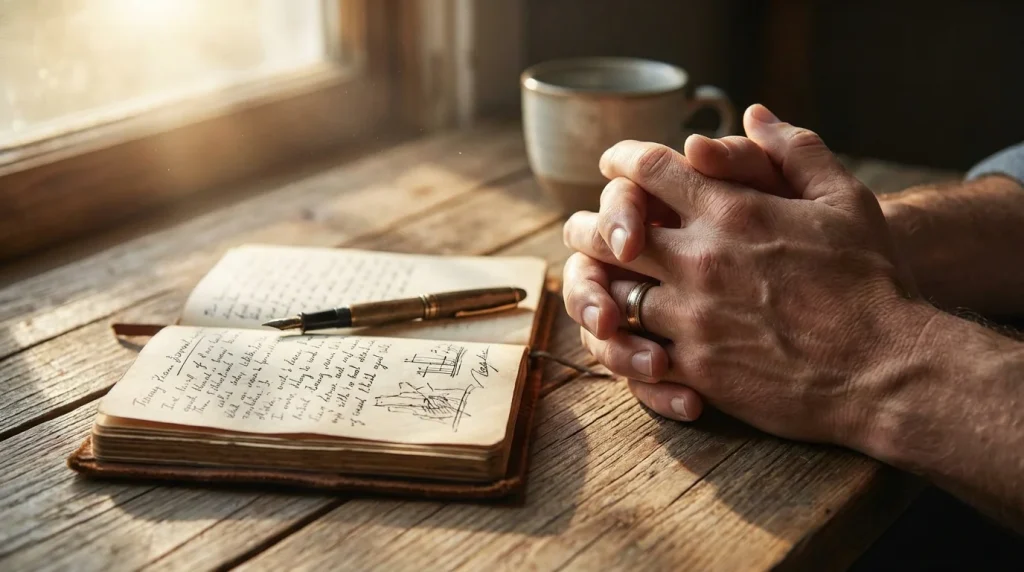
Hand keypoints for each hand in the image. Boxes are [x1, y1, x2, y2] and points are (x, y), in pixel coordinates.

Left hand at [562, 104, 932, 444]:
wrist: (885, 370)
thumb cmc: (871, 281)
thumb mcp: (845, 200)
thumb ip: (796, 150)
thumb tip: (754, 114)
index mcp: (731, 211)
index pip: (650, 170)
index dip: (621, 161)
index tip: (613, 166)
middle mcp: (699, 259)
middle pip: (608, 235)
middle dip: (589, 228)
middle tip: (584, 231)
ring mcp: (692, 316)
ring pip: (614, 296)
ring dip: (603, 291)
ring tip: (600, 291)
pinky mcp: (696, 368)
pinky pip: (637, 353)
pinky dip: (630, 347)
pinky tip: (635, 344)